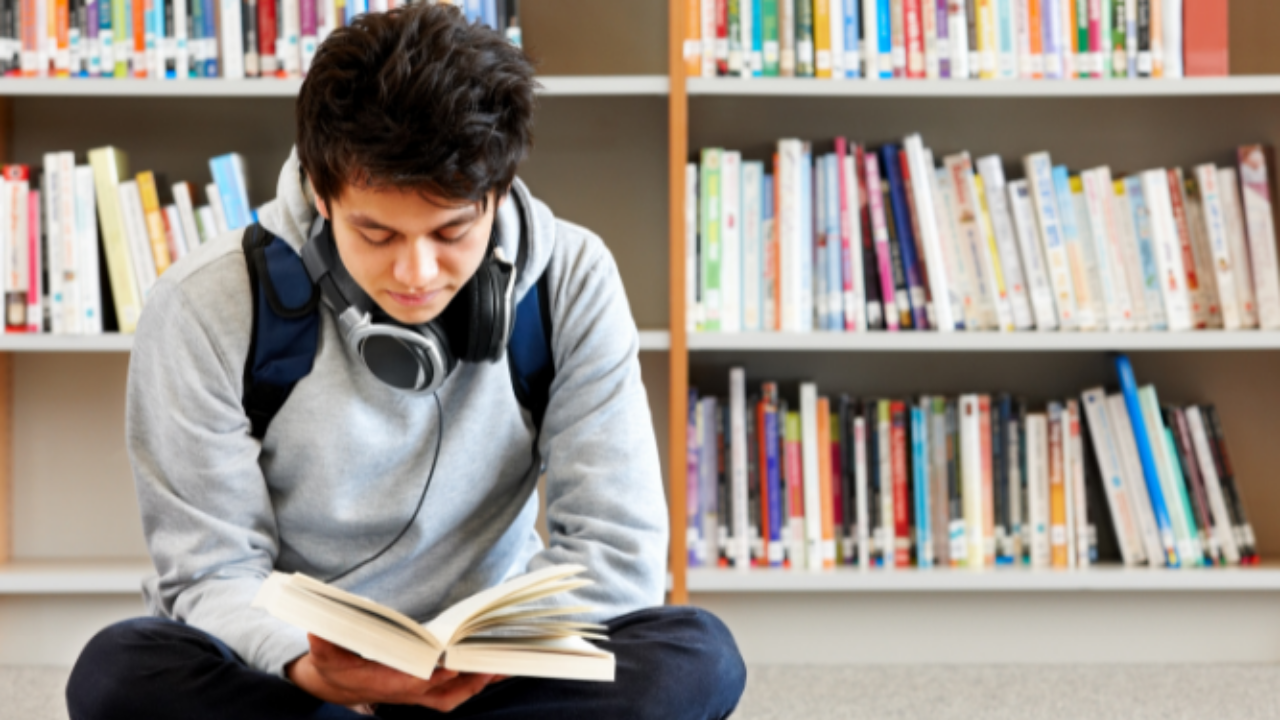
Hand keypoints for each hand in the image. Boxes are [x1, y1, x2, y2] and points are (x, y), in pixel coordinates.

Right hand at [286, 633, 504, 711]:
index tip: (449, 663)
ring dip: (478, 682)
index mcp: (383, 683)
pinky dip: (475, 682)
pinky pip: (455, 691)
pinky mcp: (425, 690)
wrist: (335, 683)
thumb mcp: (323, 653)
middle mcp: (404, 691)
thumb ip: (323, 642)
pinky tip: (495, 669)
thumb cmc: (333, 665)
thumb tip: (318, 629)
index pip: (411, 683)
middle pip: (442, 691)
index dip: (431, 676)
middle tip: (492, 662)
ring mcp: (417, 694)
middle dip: (468, 679)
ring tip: (504, 665)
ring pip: (453, 695)